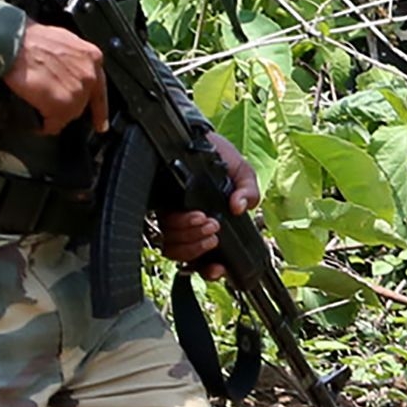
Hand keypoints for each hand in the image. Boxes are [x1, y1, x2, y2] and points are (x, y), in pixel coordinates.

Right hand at [2, 22, 107, 132]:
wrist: (12, 44)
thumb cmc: (28, 40)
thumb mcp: (62, 42)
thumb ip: (72, 61)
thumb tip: (66, 74)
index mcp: (92, 57)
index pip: (100, 89)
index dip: (99, 110)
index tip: (100, 125)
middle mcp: (90, 76)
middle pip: (82, 103)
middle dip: (66, 106)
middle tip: (49, 103)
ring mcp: (78, 92)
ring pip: (68, 114)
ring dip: (53, 114)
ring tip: (38, 106)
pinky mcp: (62, 106)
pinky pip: (54, 125)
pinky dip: (44, 125)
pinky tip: (36, 120)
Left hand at [156, 133, 260, 273]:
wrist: (199, 136)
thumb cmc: (220, 157)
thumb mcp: (243, 174)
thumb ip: (249, 193)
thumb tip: (240, 208)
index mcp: (207, 226)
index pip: (202, 259)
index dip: (208, 270)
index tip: (216, 268)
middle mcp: (187, 227)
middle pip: (185, 256)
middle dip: (200, 247)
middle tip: (214, 228)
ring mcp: (171, 218)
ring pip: (172, 245)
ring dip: (191, 237)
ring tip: (205, 219)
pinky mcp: (158, 207)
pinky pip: (163, 228)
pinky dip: (181, 225)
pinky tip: (193, 213)